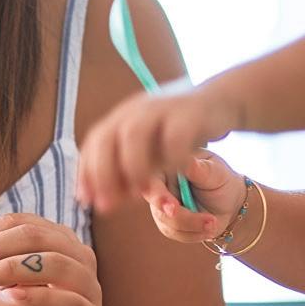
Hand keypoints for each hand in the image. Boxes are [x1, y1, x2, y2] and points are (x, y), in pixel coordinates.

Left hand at [0, 213, 103, 305]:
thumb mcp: (8, 282)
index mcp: (59, 240)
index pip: (23, 223)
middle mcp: (79, 256)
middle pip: (39, 236)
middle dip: (0, 247)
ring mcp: (89, 285)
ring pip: (57, 263)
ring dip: (15, 268)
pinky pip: (69, 300)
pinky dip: (39, 297)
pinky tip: (14, 298)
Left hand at [79, 87, 242, 212]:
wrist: (218, 100)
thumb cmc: (177, 132)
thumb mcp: (149, 153)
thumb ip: (126, 174)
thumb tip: (99, 202)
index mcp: (122, 117)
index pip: (93, 142)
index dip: (86, 172)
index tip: (86, 200)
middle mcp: (136, 110)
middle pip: (107, 137)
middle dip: (103, 174)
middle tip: (108, 205)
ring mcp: (161, 108)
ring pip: (134, 134)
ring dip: (132, 167)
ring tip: (139, 191)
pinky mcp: (188, 112)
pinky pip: (174, 136)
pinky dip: (170, 158)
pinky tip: (175, 172)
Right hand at [146, 152, 243, 245]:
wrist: (229, 202)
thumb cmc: (221, 180)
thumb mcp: (215, 172)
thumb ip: (199, 168)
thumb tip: (187, 161)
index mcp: (166, 166)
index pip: (153, 181)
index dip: (159, 196)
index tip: (173, 207)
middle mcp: (159, 187)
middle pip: (159, 207)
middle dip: (182, 217)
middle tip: (208, 221)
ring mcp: (160, 206)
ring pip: (167, 223)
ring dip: (193, 227)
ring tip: (214, 222)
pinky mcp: (167, 223)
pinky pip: (175, 233)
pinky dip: (194, 234)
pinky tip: (209, 228)